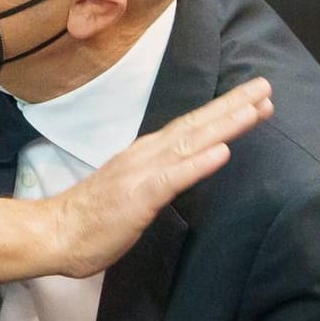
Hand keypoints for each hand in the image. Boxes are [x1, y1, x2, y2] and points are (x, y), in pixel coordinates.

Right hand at [0, 77, 273, 282]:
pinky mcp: (138, 197)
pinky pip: (173, 178)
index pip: (190, 128)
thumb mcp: (132, 190)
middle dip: (233, 106)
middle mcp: (146, 155)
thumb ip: (157, 176)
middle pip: (195, 126)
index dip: (223, 113)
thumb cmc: (91, 218)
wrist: (54, 233)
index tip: (255, 100)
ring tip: (254, 108)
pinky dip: (198, 163)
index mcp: (145, 155)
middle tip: (266, 87)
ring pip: (189, 143)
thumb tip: (182, 168)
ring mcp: (142, 173)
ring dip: (223, 125)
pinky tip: (221, 151)